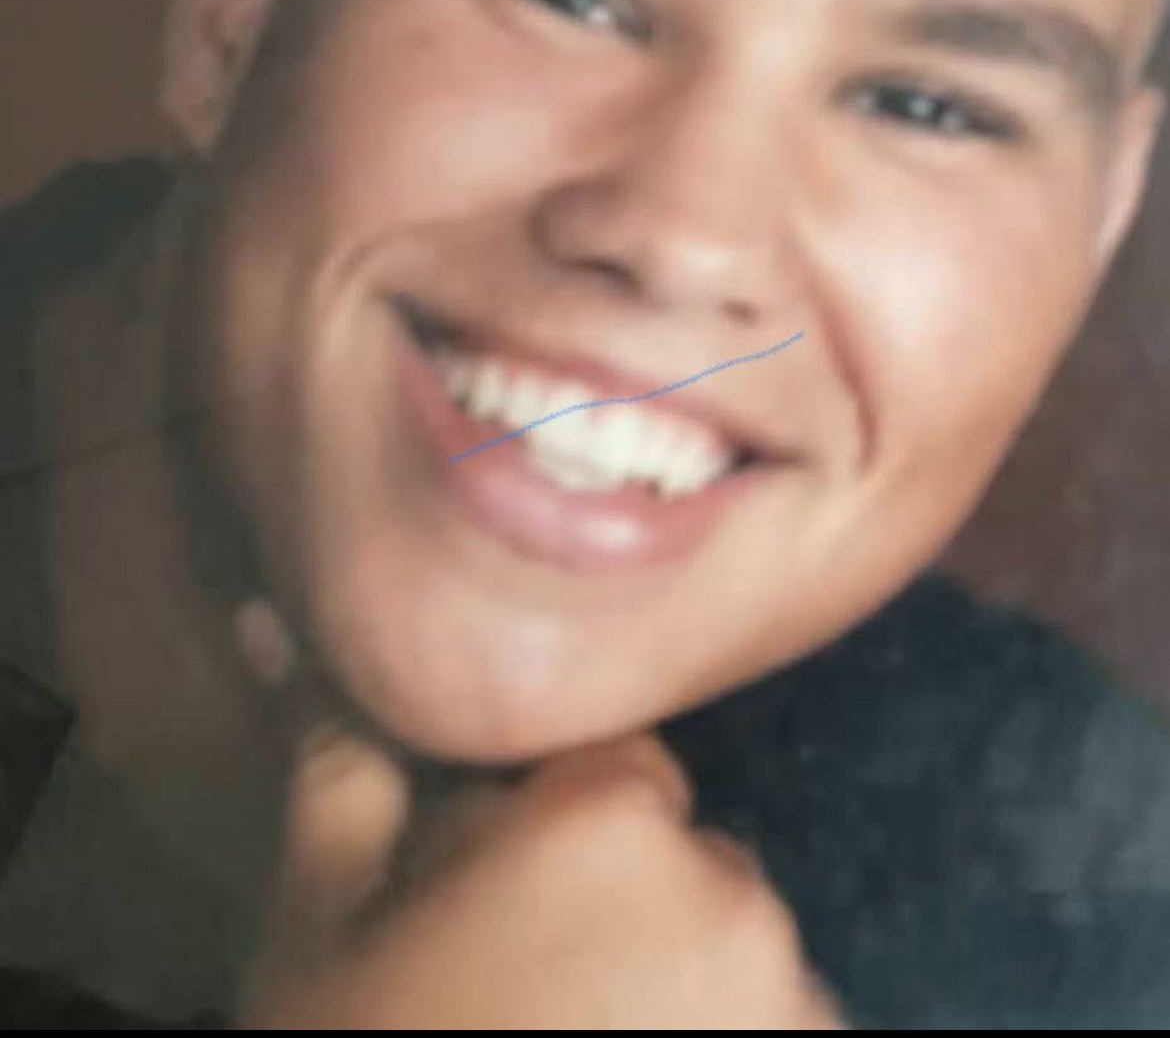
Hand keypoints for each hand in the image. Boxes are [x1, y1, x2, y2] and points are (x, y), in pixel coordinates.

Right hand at [237, 726, 845, 1029]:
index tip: (492, 911)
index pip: (612, 771)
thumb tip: (275, 622)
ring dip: (669, 990)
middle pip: (674, 863)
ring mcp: (789, 1003)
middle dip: (612, 910)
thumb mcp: (323, 926)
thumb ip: (342, 773)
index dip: (548, 836)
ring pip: (723, 957)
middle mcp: (729, 892)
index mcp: (609, 818)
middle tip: (513, 995)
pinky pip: (766, 1028)